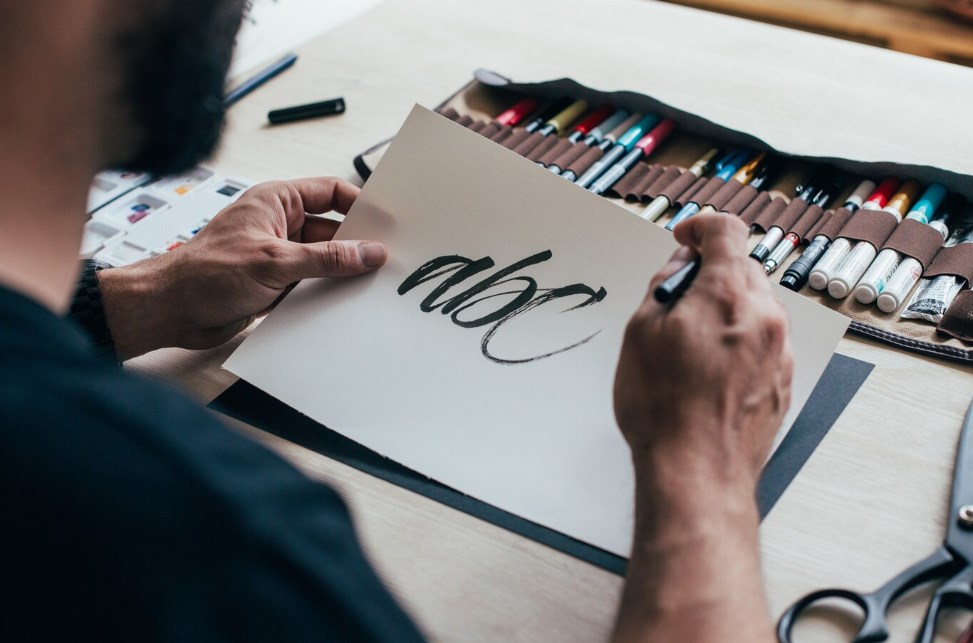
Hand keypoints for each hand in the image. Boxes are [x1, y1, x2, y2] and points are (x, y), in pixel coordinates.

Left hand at [99, 177, 385, 360]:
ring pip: (324, 260)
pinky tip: (345, 304)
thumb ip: (326, 259)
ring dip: (342, 273)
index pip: (330, 193)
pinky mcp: (276, 283)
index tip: (386, 223)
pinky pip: (312, 284)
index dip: (360, 205)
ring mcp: (278, 255)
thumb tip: (368, 253)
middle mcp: (279, 225)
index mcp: (276, 201)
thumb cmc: (204, 274)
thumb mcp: (274, 262)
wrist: (169, 311)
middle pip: (332, 229)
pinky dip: (327, 293)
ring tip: (371, 285)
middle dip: (357, 245)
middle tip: (387, 259)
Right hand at [610, 213, 789, 642]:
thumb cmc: (664, 410)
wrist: (697, 473)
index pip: (727, 232)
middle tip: (674, 301)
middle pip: (742, 269)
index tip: (684, 240)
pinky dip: (737, 340)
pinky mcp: (783, 381)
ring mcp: (781, 351)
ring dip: (723, 309)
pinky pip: (762, 341)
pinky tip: (707, 371)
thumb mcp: (640, 334)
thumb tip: (679, 269)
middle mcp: (765, 317)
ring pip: (753, 307)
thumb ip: (663, 288)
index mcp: (729, 294)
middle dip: (709, 275)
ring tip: (687, 345)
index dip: (701, 228)